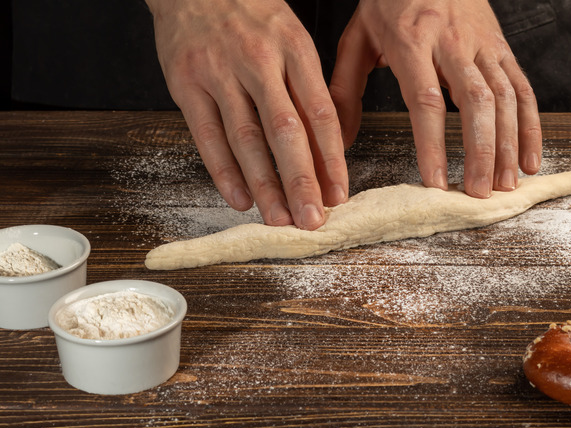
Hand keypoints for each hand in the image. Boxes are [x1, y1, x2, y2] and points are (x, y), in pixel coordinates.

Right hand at [146, 0, 348, 229]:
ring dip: (265, 185)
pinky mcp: (186, 83)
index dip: (332, 158)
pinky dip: (224, 172)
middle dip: (301, 181)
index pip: (320, 113)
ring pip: (246, 139)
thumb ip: (307, 90)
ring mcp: (219, 72)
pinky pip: (207, 136)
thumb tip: (328, 150)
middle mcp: (258, 61)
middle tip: (311, 219)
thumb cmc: (252, 16)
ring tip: (279, 218)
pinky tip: (240, 198)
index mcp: (294, 49)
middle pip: (285, 131)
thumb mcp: (291, 40)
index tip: (339, 194)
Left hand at [330, 0, 541, 197]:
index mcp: (411, 40)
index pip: (426, 99)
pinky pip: (523, 88)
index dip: (432, 144)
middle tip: (479, 192)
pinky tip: (531, 159)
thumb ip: (345, 89)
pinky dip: (531, 126)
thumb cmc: (390, 1)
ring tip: (506, 185)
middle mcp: (452, 42)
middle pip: (475, 101)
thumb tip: (338, 142)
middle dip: (481, 151)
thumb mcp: (358, 38)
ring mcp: (483, 44)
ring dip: (509, 144)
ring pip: (505, 97)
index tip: (436, 183)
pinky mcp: (502, 47)